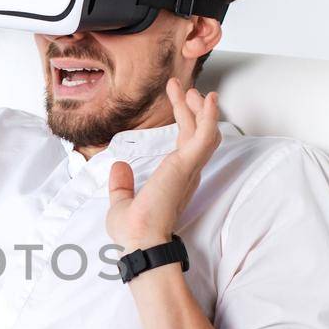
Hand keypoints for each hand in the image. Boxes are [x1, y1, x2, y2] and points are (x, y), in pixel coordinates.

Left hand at [107, 79, 222, 251]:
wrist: (139, 241)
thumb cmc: (134, 232)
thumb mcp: (121, 203)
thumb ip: (121, 185)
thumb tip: (118, 167)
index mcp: (174, 178)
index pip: (183, 143)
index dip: (184, 120)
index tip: (177, 99)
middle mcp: (186, 172)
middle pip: (195, 132)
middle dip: (191, 108)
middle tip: (183, 87)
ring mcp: (189, 168)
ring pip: (203, 130)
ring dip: (201, 108)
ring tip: (192, 89)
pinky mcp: (187, 165)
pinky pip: (205, 136)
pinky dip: (209, 117)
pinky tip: (209, 100)